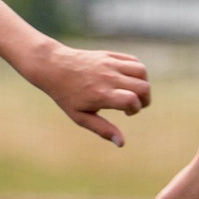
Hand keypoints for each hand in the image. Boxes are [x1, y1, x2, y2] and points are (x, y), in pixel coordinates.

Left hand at [26, 44, 150, 145]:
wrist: (53, 66)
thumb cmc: (66, 95)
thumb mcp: (80, 116)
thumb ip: (102, 129)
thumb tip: (121, 143)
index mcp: (101, 95)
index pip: (132, 100)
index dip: (136, 109)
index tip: (126, 113)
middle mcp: (108, 78)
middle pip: (143, 87)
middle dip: (145, 100)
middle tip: (133, 105)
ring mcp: (110, 64)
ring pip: (142, 71)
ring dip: (144, 83)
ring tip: (133, 91)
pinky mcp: (109, 55)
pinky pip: (134, 61)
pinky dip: (137, 71)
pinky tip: (127, 79)